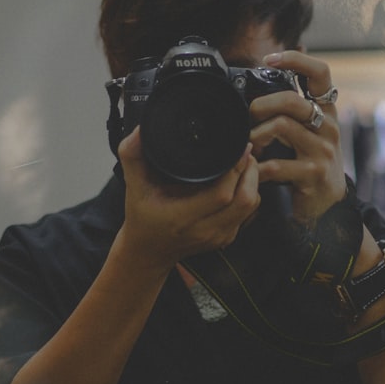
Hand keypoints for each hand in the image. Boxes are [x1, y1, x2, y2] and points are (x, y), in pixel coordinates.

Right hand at [116, 127, 261, 270]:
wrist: (148, 252)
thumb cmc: (142, 218)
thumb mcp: (134, 187)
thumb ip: (132, 157)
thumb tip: (138, 131)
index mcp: (183, 217)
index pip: (222, 194)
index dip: (236, 170)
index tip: (239, 148)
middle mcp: (204, 230)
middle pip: (244, 200)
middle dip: (250, 172)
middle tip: (246, 151)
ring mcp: (218, 236)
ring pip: (250, 206)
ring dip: (252, 182)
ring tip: (245, 163)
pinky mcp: (226, 238)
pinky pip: (248, 213)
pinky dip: (249, 194)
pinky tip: (240, 180)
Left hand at [249, 50, 346, 223]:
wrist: (327, 203)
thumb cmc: (309, 161)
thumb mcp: (306, 130)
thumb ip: (289, 109)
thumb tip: (260, 77)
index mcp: (326, 110)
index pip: (321, 73)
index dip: (296, 59)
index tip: (269, 59)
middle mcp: (329, 126)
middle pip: (292, 100)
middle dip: (261, 105)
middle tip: (248, 116)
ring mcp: (323, 150)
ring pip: (282, 127)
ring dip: (256, 134)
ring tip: (248, 144)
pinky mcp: (313, 174)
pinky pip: (277, 164)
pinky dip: (258, 166)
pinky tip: (253, 169)